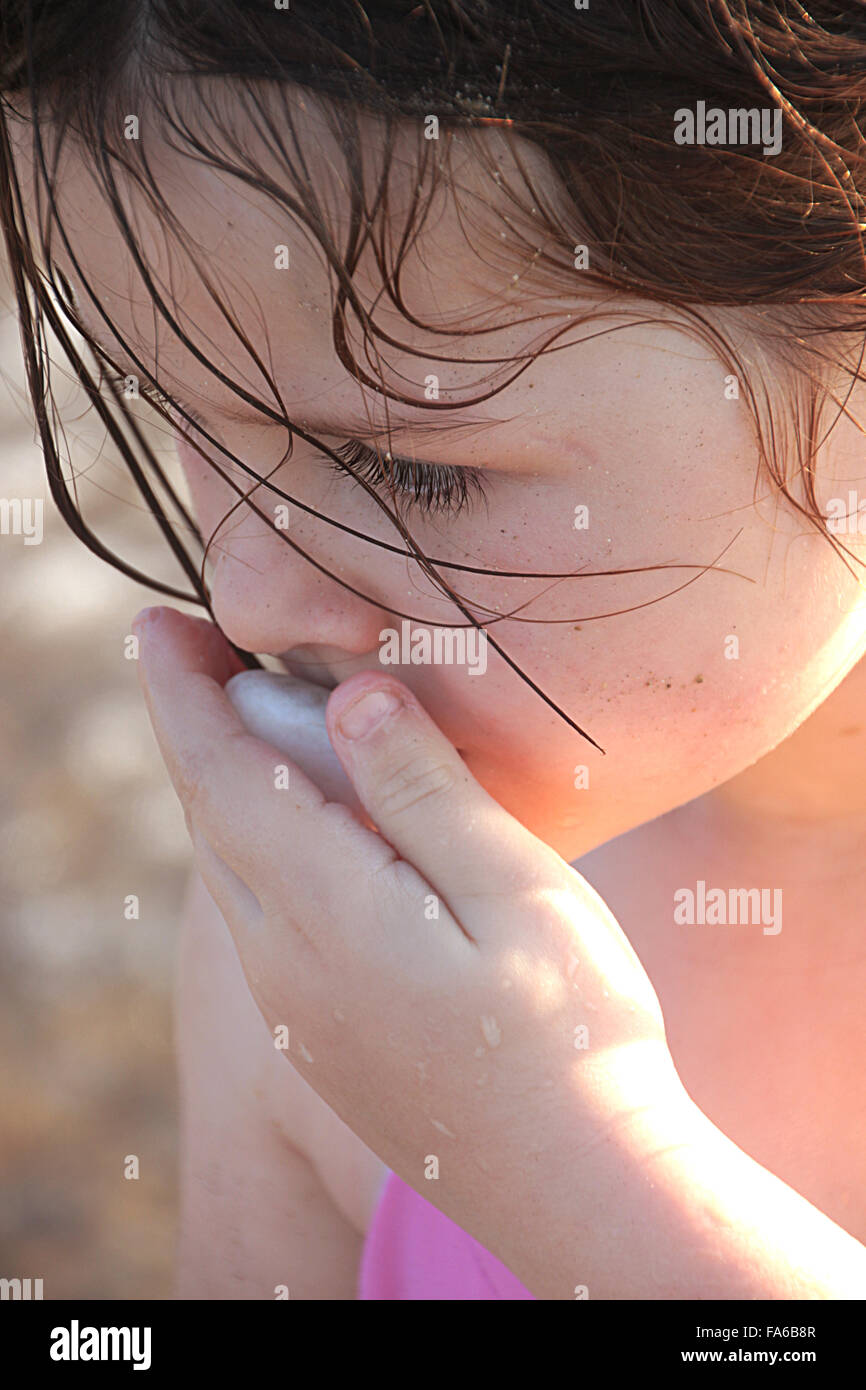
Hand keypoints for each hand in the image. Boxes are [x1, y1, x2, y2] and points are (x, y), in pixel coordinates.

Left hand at [132, 605, 688, 1294]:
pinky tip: (291, 829)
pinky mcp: (320, 1036)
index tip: (156, 622)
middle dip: (190, 724)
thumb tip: (346, 695)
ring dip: (219, 784)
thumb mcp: (516, 889)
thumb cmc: (572, 1030)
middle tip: (191, 648)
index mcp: (328, 908)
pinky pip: (258, 915)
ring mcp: (298, 1007)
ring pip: (228, 868)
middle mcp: (285, 960)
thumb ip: (424, 790)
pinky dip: (252, 844)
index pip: (224, 772)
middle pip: (210, 816)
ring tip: (238, 719)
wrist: (576, 1188)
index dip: (182, 690)